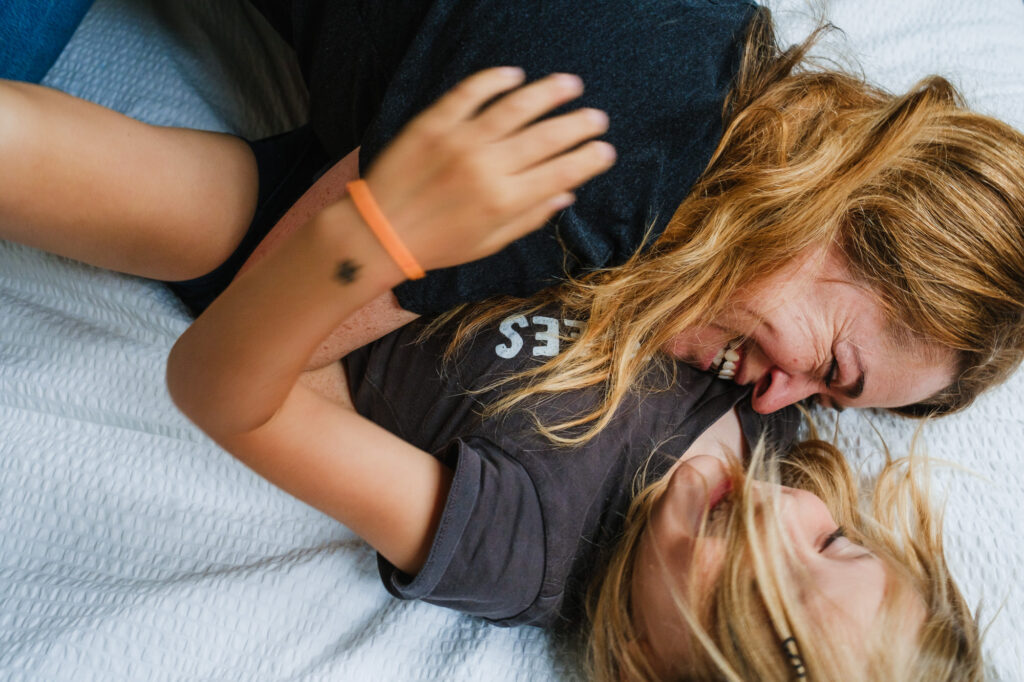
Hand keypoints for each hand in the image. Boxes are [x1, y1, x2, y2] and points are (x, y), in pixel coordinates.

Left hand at [361, 67, 615, 271]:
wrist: (379, 232)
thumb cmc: (437, 244)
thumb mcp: (489, 243)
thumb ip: (529, 217)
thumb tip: (565, 195)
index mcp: (505, 200)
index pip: (562, 172)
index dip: (590, 159)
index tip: (605, 150)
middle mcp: (488, 167)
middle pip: (547, 137)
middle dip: (579, 124)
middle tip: (596, 117)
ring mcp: (460, 141)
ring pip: (515, 106)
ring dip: (548, 93)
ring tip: (569, 85)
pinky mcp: (434, 123)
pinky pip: (470, 92)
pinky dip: (495, 80)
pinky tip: (515, 75)